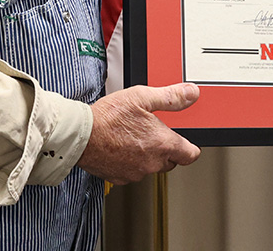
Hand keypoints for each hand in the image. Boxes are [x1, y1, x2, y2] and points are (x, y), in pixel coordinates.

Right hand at [78, 83, 201, 183]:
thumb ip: (171, 97)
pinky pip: (133, 172)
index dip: (189, 147)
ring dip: (148, 155)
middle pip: (171, 161)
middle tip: (152, 132)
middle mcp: (152, 162)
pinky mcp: (121, 178)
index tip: (186, 142)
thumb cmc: (109, 117)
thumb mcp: (142, 97)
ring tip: (133, 136)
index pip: (190, 154)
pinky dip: (131, 162)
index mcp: (162, 144)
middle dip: (166, 149)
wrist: (81, 135)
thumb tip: (191, 94)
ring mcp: (136, 173)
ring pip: (151, 167)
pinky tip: (121, 146)